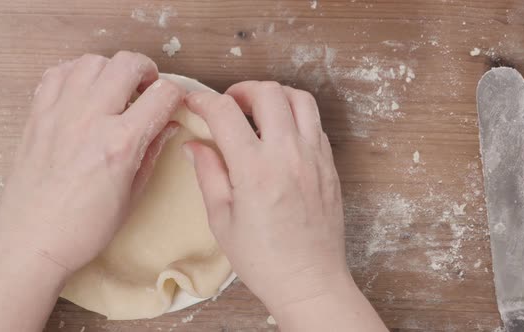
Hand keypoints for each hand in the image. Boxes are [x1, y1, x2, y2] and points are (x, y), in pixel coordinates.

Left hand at [0, 52, 183, 273]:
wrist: (31, 239)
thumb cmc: (85, 227)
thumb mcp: (132, 195)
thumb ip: (152, 152)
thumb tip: (169, 124)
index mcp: (121, 143)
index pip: (162, 95)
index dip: (176, 94)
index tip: (174, 103)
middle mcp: (90, 118)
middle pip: (127, 64)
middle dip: (147, 70)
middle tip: (147, 88)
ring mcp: (60, 112)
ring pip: (92, 61)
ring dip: (111, 69)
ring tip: (115, 90)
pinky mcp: (37, 114)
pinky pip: (59, 72)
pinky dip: (77, 73)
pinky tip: (84, 93)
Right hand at [183, 81, 348, 309]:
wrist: (309, 281)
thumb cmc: (264, 259)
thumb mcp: (222, 219)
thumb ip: (208, 173)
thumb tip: (195, 145)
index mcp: (255, 170)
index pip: (225, 112)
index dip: (204, 100)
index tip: (194, 102)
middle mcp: (288, 155)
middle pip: (268, 92)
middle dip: (241, 90)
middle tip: (228, 105)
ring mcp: (314, 157)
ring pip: (299, 99)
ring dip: (274, 96)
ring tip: (257, 112)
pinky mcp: (329, 165)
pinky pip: (315, 123)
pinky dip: (295, 116)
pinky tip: (281, 134)